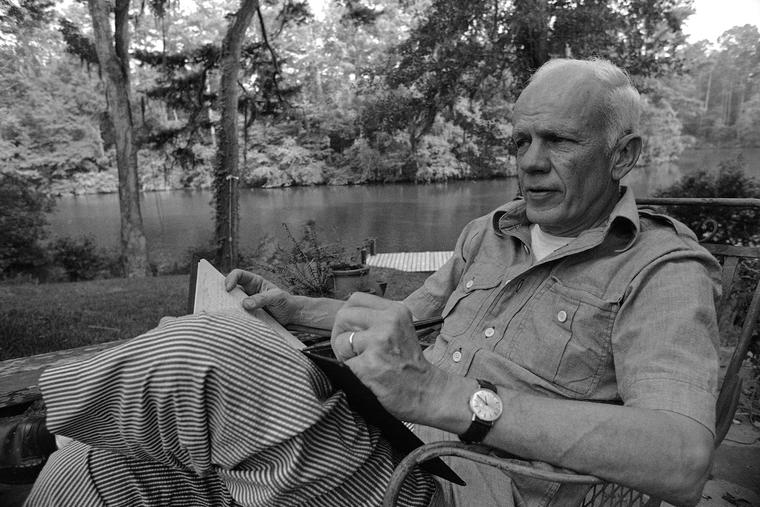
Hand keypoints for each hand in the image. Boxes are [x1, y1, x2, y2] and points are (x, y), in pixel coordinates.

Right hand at [225, 269, 297, 324]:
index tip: (228, 289)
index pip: (238, 275)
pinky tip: (230, 322)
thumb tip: (245, 304)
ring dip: (226, 307)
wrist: (291, 316)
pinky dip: (232, 317)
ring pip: (231, 303)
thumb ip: (262, 299)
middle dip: (222, 293)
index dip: (231, 278)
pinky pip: (236, 315)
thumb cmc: (285, 302)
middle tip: (219, 301)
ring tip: (222, 312)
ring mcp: (246, 304)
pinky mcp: (247, 315)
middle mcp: (247, 292)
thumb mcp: (276, 298)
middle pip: (230, 289)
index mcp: (254, 282)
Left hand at [331, 293, 448, 423]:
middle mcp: (389, 322)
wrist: (428, 393)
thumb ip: (377, 320)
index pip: (356, 299)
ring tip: (362, 365)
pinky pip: (343, 364)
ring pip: (340, 341)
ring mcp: (379, 343)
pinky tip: (366, 377)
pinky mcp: (369, 365)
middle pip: (343, 316)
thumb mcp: (400, 330)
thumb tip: (344, 319)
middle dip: (340, 336)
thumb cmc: (410, 366)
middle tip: (351, 352)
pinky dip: (349, 373)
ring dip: (344, 357)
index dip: (347, 316)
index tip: (350, 331)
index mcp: (396, 311)